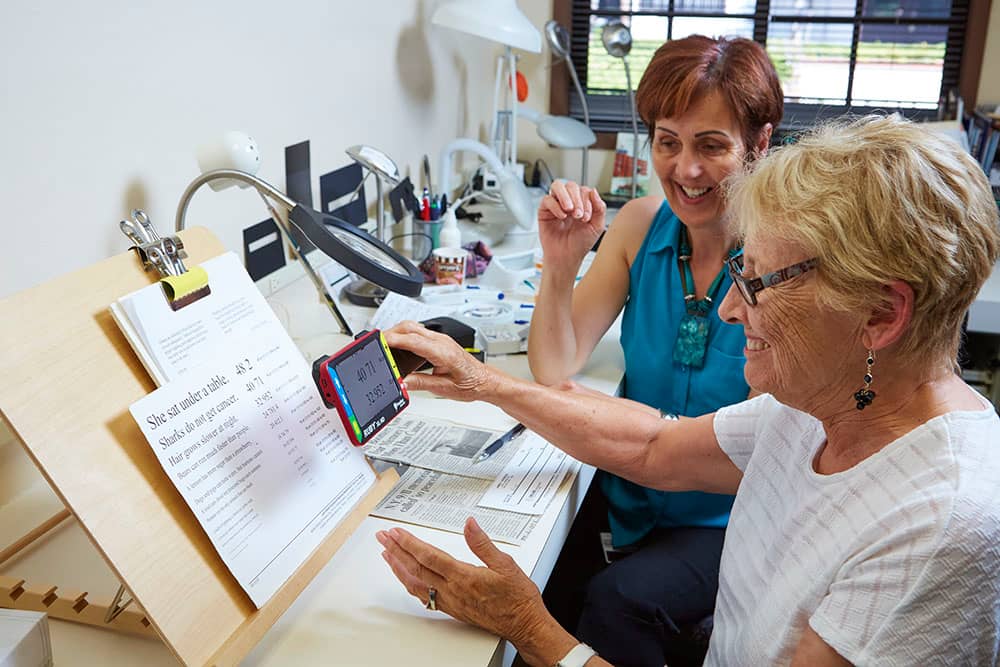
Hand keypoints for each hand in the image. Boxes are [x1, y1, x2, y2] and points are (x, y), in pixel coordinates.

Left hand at [377, 518, 553, 650]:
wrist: (523, 625)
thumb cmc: (517, 598)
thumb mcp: (505, 564)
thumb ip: (482, 543)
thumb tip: (469, 524)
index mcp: (463, 576)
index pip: (428, 556)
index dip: (409, 543)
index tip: (396, 532)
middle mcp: (453, 591)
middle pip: (416, 568)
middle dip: (396, 551)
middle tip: (383, 538)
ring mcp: (450, 602)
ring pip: (416, 584)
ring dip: (398, 568)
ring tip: (387, 555)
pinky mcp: (452, 609)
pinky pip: (424, 596)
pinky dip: (410, 584)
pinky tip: (406, 579)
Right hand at [383, 320, 499, 401]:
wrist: (485, 381)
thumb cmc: (471, 384)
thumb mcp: (444, 389)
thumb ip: (420, 384)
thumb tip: (401, 382)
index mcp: (443, 352)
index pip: (413, 340)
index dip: (393, 340)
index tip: (379, 342)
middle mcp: (441, 341)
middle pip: (409, 327)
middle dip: (390, 333)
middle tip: (375, 344)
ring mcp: (440, 339)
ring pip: (413, 328)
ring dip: (396, 334)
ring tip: (383, 346)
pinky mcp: (438, 342)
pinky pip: (417, 333)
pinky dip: (403, 337)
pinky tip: (397, 346)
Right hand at [537, 180, 606, 271]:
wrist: (567, 258)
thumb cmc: (580, 244)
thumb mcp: (597, 226)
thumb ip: (600, 208)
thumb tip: (594, 191)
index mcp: (582, 204)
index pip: (584, 190)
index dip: (587, 201)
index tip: (587, 217)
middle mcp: (569, 202)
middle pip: (571, 186)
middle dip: (577, 199)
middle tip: (579, 215)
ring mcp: (556, 205)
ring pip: (557, 186)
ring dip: (565, 196)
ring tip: (570, 210)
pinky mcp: (544, 211)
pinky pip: (547, 200)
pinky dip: (555, 206)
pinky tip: (562, 217)